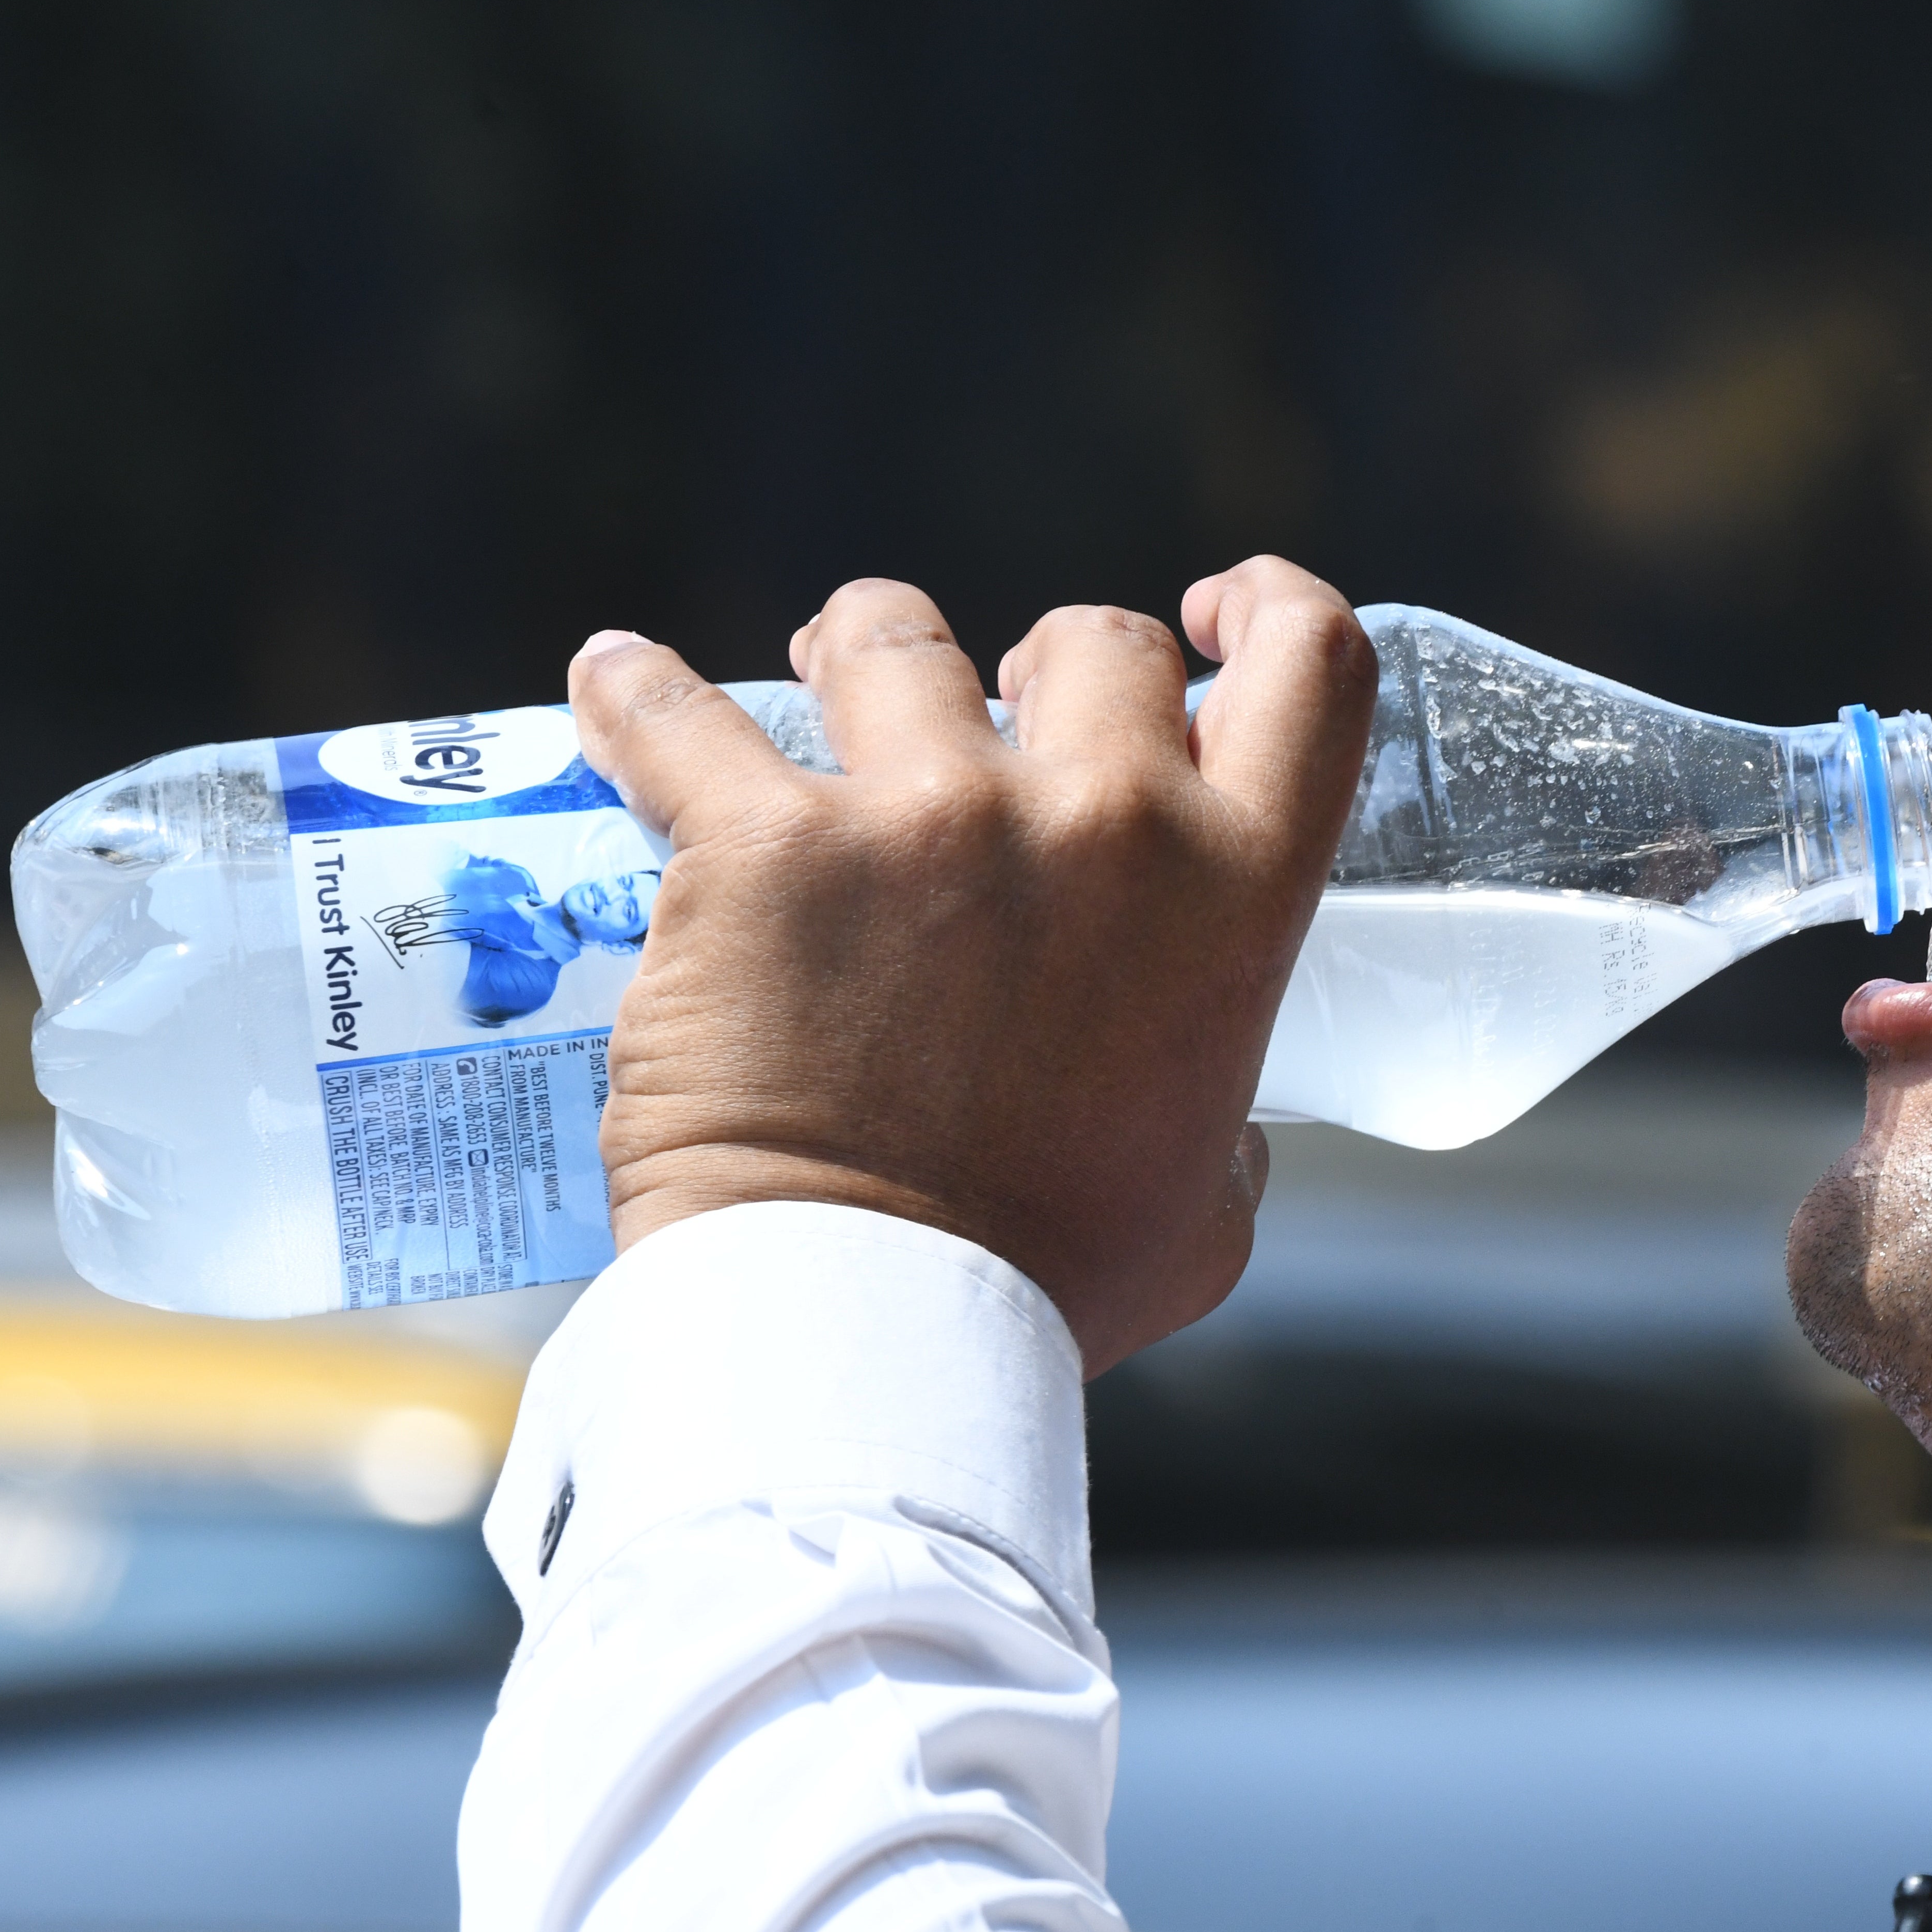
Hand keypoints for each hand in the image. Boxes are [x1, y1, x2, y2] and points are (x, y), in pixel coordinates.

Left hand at [565, 564, 1374, 1371]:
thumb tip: (1224, 1132)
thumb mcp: (1208, 1215)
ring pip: (894, 638)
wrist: (870, 1326)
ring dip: (858, 655)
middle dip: (1039, 671)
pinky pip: (671, 712)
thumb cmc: (1044, 1289)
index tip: (1210, 616)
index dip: (1269, 605)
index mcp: (1235, 898)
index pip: (1316, 664)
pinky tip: (615, 686)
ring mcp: (930, 821)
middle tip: (980, 719)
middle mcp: (1103, 825)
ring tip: (804, 692)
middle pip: (1097, 641)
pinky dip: (634, 692)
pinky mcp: (764, 846)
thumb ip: (1231, 1135)